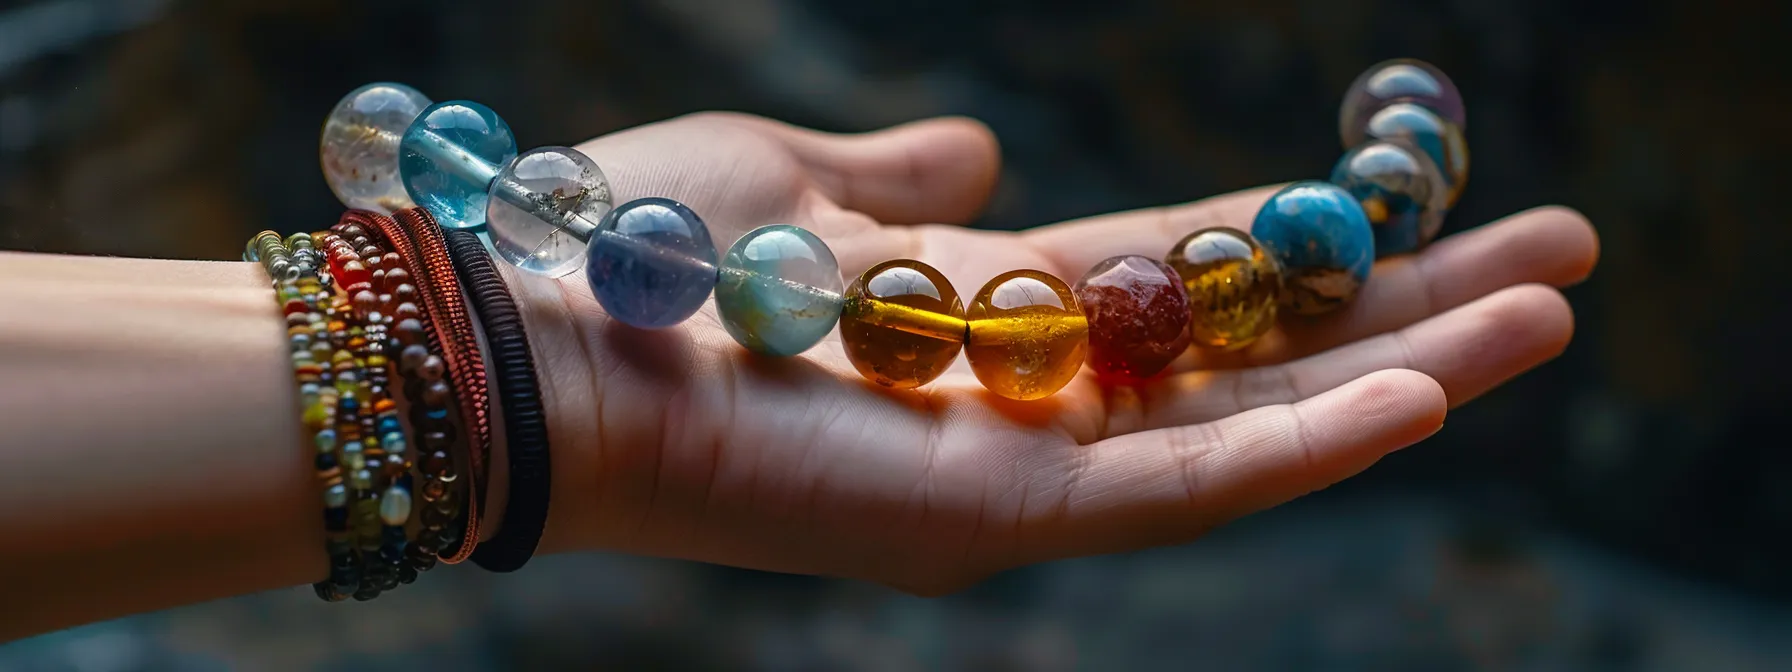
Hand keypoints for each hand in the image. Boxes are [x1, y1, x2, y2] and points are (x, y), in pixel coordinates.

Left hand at [500, 112, 1597, 593]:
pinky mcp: (1003, 517)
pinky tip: (1427, 390)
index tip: (1416, 194)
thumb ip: (905, 179)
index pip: (1186, 276)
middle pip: (1254, 349)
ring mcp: (1025, 468)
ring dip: (1406, 365)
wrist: (535, 333)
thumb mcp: (793, 180)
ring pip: (1254, 420)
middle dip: (1402, 302)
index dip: (1304, 237)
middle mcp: (1028, 398)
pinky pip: (1187, 484)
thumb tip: (980, 151)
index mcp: (986, 312)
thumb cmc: (643, 245)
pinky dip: (1308, 444)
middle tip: (1555, 256)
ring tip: (1546, 312)